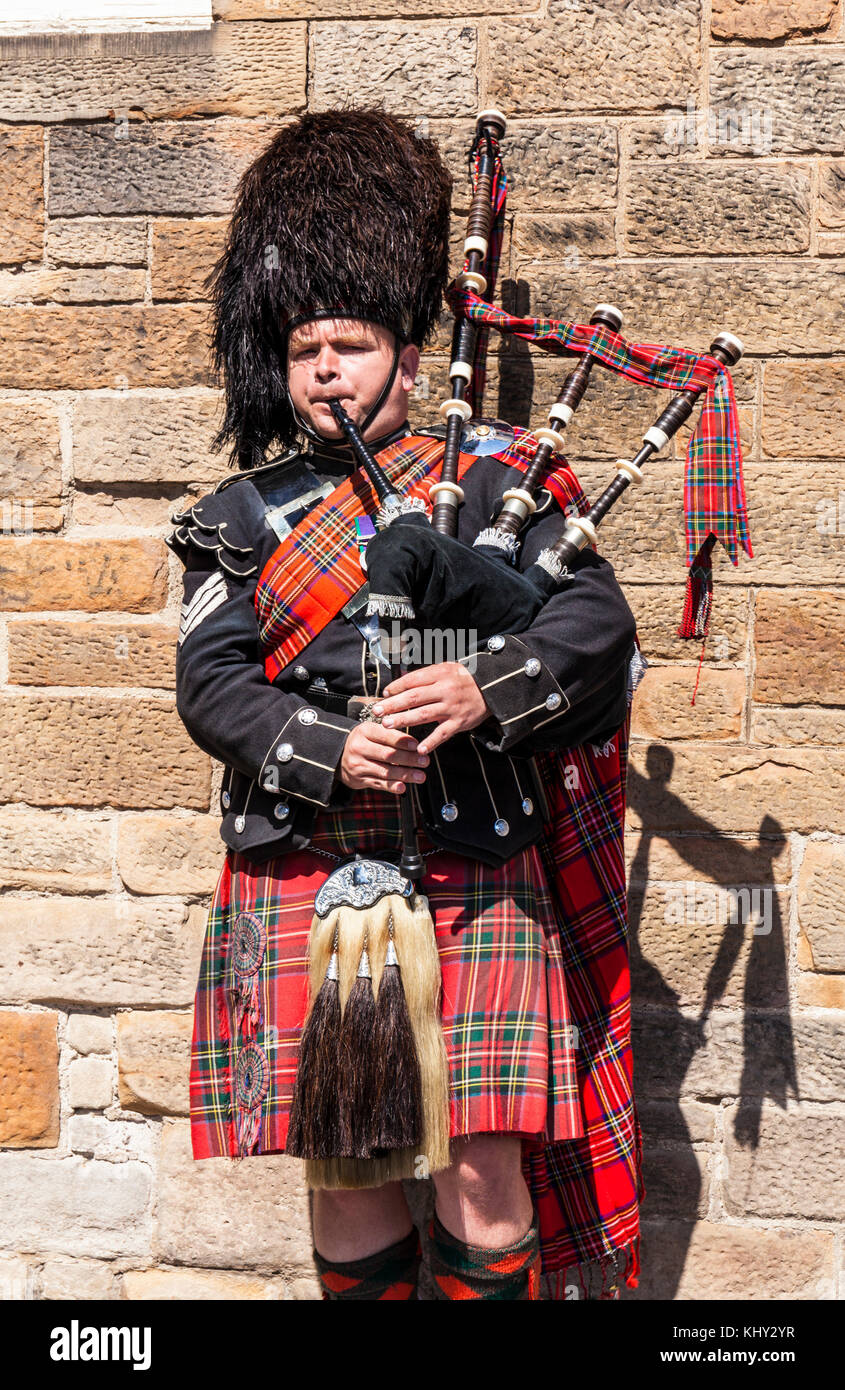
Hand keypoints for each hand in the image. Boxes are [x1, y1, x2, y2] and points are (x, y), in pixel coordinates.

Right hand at [339, 722, 429, 792]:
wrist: (338, 755)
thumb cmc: (363, 741)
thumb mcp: (372, 731)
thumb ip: (391, 736)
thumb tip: (415, 744)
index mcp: (364, 731)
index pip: (386, 736)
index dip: (403, 741)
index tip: (417, 746)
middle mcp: (359, 748)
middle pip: (388, 754)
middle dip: (409, 759)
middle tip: (424, 761)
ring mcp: (358, 765)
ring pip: (385, 771)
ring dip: (405, 774)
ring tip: (420, 776)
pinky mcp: (359, 780)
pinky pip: (378, 784)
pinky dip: (392, 787)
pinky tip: (403, 787)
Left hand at [371, 662, 490, 755]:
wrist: (493, 689)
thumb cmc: (465, 678)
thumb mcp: (447, 668)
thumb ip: (425, 674)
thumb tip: (402, 677)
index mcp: (440, 674)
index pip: (412, 680)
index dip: (396, 687)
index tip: (384, 694)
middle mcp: (444, 690)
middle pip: (414, 698)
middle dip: (393, 705)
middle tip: (376, 711)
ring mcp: (452, 708)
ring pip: (423, 715)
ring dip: (404, 720)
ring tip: (387, 725)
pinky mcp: (459, 722)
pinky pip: (443, 733)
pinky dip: (431, 742)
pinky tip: (419, 749)